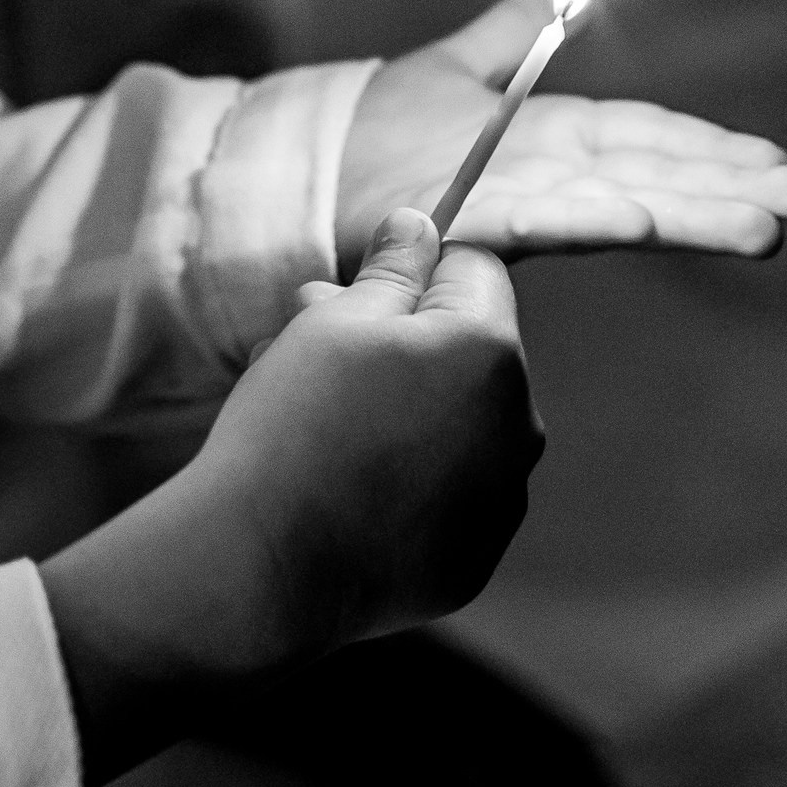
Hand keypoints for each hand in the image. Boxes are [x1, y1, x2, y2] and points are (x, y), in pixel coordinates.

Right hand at [40, 211, 537, 784]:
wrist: (266, 560)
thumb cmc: (297, 420)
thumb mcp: (334, 319)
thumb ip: (393, 268)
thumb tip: (420, 226)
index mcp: (491, 352)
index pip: (474, 270)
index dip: (413, 272)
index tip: (355, 297)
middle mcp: (519, 426)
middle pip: (469, 349)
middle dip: (406, 340)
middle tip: (319, 353)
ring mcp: (502, 500)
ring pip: (460, 420)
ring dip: (408, 407)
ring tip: (325, 425)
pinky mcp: (474, 556)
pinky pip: (450, 491)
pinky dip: (409, 478)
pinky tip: (346, 486)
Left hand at [335, 0, 786, 272]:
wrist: (305, 167)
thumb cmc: (379, 128)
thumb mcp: (458, 66)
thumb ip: (516, 27)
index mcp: (551, 140)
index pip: (646, 141)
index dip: (710, 152)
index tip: (777, 164)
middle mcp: (545, 178)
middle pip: (651, 181)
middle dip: (725, 192)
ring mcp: (512, 204)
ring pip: (617, 208)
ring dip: (688, 219)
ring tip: (761, 230)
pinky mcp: (468, 224)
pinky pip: (535, 222)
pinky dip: (588, 219)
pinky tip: (642, 223)